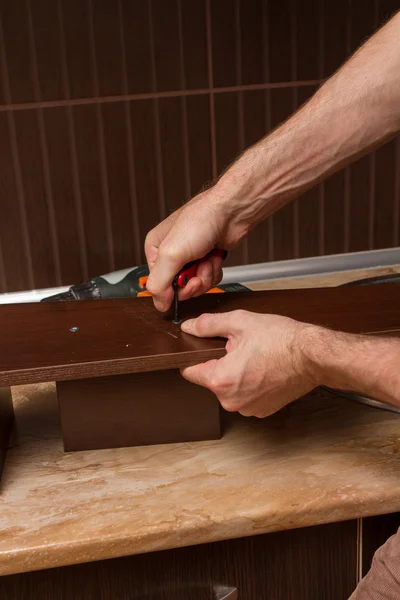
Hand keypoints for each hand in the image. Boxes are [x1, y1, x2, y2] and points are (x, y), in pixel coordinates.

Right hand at [145, 188, 249, 311]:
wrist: (231, 212)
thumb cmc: (201, 220)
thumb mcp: (171, 254)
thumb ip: (159, 282)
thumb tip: (158, 303)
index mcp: (155, 250)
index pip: (157, 284)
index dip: (172, 289)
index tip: (182, 285)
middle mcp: (172, 254)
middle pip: (178, 287)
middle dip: (192, 282)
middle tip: (198, 270)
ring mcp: (190, 257)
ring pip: (195, 285)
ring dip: (205, 275)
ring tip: (207, 258)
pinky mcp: (207, 259)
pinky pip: (208, 278)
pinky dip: (214, 271)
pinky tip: (214, 257)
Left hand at [180, 310, 318, 417]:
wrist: (313, 356)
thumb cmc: (282, 340)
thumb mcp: (240, 322)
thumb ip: (208, 324)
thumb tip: (190, 327)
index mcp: (221, 381)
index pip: (189, 371)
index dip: (195, 356)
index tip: (205, 348)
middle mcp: (231, 401)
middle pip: (211, 380)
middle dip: (221, 364)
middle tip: (240, 348)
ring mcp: (248, 409)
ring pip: (229, 389)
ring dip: (236, 375)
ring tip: (255, 358)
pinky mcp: (262, 411)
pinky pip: (246, 396)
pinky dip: (251, 385)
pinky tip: (264, 370)